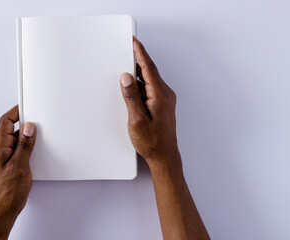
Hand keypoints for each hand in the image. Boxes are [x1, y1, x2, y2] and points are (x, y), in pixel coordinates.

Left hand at [0, 105, 36, 239]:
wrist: (3, 209)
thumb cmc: (6, 192)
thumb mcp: (19, 166)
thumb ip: (24, 145)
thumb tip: (28, 128)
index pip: (5, 121)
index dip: (16, 111)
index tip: (27, 105)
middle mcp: (2, 150)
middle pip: (12, 129)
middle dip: (25, 123)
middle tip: (38, 120)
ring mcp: (7, 157)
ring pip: (18, 140)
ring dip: (28, 137)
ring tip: (39, 136)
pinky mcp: (13, 164)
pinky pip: (21, 149)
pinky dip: (29, 147)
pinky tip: (36, 150)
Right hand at [120, 38, 209, 239]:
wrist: (164, 156)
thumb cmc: (152, 142)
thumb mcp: (136, 120)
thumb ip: (131, 97)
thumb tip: (126, 77)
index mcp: (160, 95)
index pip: (148, 68)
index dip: (140, 52)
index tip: (134, 41)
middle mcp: (165, 94)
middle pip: (150, 71)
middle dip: (137, 60)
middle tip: (126, 50)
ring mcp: (164, 100)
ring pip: (149, 81)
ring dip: (138, 75)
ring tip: (124, 71)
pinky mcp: (162, 105)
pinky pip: (150, 89)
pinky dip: (140, 86)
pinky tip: (131, 89)